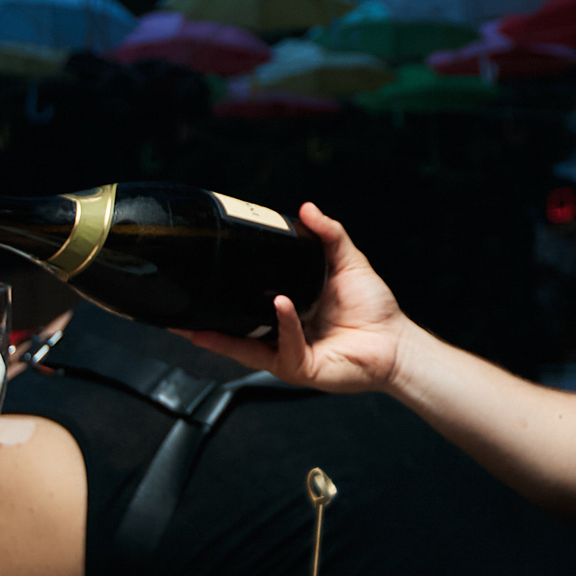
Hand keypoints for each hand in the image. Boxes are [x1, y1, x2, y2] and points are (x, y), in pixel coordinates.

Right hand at [176, 202, 415, 393]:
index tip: (204, 272)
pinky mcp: (300, 368)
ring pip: (245, 346)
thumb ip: (328, 233)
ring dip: (226, 331)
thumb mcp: (347, 261)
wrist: (395, 342)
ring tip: (215, 302)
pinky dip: (282, 324)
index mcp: (286, 311)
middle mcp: (280, 334)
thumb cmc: (373, 309)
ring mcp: (287, 353)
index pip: (245, 302)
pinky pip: (283, 347)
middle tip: (181, 305)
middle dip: (203, 324)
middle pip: (231, 331)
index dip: (223, 291)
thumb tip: (306, 208)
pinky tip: (281, 305)